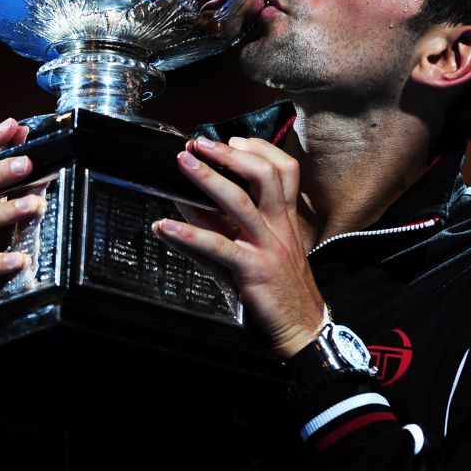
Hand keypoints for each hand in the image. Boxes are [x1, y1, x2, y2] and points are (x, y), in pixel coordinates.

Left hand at [152, 135, 325, 358]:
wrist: (304, 331)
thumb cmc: (283, 290)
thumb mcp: (267, 251)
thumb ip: (232, 227)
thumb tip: (193, 206)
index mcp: (285, 219)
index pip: (284, 170)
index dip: (259, 148)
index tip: (232, 139)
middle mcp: (279, 227)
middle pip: (264, 176)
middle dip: (230, 154)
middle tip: (200, 143)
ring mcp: (267, 247)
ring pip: (240, 203)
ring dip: (208, 179)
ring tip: (184, 164)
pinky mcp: (253, 271)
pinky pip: (218, 248)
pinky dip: (188, 234)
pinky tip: (165, 226)